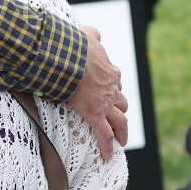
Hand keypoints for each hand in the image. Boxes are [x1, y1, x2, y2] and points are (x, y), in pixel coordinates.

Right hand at [67, 25, 128, 158]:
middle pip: (121, 103)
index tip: (108, 95)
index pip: (115, 83)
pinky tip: (108, 156)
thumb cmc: (75, 46)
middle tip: (117, 120)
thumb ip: (93, 34)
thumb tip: (96, 33)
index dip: (112, 90)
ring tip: (120, 140)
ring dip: (121, 131)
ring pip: (120, 121)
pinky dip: (106, 146)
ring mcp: (105, 102)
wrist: (68, 56)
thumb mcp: (88, 35)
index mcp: (110, 72)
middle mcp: (112, 88)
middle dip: (119, 111)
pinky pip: (103, 134)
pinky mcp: (95, 114)